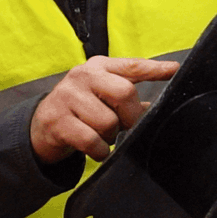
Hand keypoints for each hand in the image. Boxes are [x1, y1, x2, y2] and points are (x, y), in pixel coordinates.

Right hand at [30, 56, 179, 163]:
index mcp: (97, 67)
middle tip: (123, 126)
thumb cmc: (80, 109)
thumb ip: (126, 96)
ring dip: (110, 137)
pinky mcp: (57, 120)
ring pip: (108, 122)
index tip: (175, 70)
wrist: (42, 126)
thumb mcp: (101, 96)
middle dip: (130, 116)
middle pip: (123, 93)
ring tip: (101, 135)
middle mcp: (81, 76)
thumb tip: (155, 105)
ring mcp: (67, 96)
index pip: (131, 66)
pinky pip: (92, 141)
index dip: (154, 68)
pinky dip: (99, 152)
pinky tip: (94, 149)